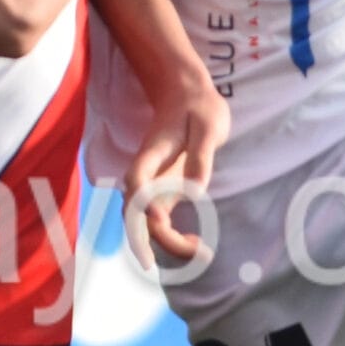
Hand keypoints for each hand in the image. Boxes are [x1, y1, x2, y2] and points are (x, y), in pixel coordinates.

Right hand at [123, 68, 229, 267]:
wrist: (185, 94)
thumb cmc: (198, 107)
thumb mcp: (208, 126)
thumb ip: (200, 157)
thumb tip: (195, 190)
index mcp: (151, 154)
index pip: (137, 182)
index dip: (143, 202)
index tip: (160, 221)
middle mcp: (145, 174)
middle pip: (136, 212)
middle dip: (157, 239)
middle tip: (196, 250)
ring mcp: (152, 184)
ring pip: (144, 222)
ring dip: (165, 243)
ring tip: (200, 251)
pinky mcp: (162, 191)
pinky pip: (156, 222)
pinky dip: (170, 238)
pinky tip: (194, 243)